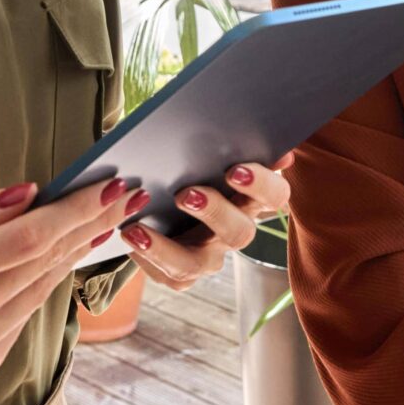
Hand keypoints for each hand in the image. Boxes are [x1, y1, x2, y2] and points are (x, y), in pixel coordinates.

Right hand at [0, 177, 143, 404]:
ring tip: (103, 221)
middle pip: (45, 264)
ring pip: (41, 292)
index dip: (75, 212)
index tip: (110, 188)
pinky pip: (23, 317)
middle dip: (89, 226)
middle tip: (126, 196)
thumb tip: (32, 193)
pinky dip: (41, 285)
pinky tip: (58, 259)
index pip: (28, 239)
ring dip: (74, 254)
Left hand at [120, 152, 296, 291]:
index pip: (275, 195)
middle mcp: (235, 230)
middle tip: (186, 194)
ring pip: (197, 263)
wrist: (163, 196)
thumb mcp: (208, 151)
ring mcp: (209, 256)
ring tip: (137, 229)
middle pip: (240, 232)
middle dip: (215, 212)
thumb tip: (244, 131)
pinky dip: (146, 256)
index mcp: (251, 197)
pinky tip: (128, 235)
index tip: (235, 169)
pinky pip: (167, 274)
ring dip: (168, 248)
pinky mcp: (182, 273)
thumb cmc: (193, 163)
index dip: (261, 184)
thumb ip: (227, 140)